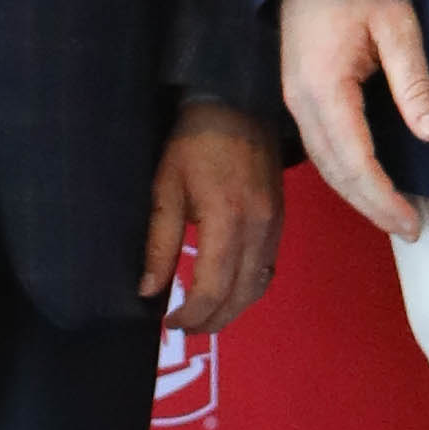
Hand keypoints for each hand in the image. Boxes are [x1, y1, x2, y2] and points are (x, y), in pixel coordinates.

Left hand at [139, 100, 286, 331]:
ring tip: (203, 314)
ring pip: (258, 286)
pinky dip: (247, 288)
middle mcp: (259, 228)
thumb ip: (159, 242)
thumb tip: (148, 291)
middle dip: (211, 320)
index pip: (213, 288)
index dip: (190, 315)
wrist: (237, 103)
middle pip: (240, 296)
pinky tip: (227, 288)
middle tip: (182, 326)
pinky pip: (267, 267)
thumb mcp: (165, 187)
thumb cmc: (193, 142)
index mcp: (228, 219)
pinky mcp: (280, 219)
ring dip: (231, 309)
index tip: (167, 321)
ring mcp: (275, 224)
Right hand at [275, 0, 428, 242]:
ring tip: (391, 216)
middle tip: (409, 230)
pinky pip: (320, 147)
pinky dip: (344, 173)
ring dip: (356, 194)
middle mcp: (301, 103)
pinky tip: (366, 181)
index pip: (355, 162)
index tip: (412, 223)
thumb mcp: (397, 24)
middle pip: (335, 172)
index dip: (383, 198)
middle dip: (371, 206)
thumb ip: (413, 81)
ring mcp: (293, 100)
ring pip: (323, 164)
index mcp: (324, 90)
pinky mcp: (297, 94)